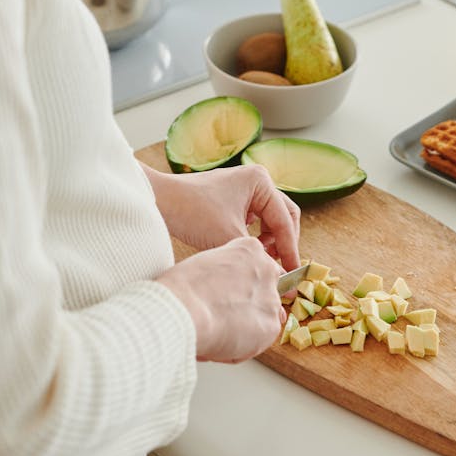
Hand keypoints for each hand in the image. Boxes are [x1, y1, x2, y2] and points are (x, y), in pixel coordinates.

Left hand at [143, 163, 299, 271]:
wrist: (160, 201)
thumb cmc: (193, 212)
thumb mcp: (229, 236)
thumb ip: (257, 255)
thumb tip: (278, 275)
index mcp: (261, 182)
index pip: (284, 221)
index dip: (291, 250)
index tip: (295, 275)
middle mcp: (257, 180)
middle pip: (284, 216)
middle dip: (283, 243)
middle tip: (281, 269)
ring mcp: (245, 188)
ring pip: (270, 219)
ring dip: (270, 241)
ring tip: (261, 260)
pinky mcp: (233, 198)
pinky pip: (256, 219)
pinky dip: (256, 236)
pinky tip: (247, 250)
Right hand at [157, 236, 287, 361]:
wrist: (185, 307)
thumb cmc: (184, 285)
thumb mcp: (208, 263)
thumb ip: (227, 272)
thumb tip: (228, 290)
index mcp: (250, 249)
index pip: (255, 268)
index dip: (240, 286)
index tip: (227, 294)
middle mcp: (267, 270)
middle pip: (263, 292)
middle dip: (247, 305)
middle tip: (223, 314)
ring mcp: (271, 298)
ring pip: (261, 319)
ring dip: (244, 328)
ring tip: (218, 329)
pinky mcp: (271, 326)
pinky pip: (257, 342)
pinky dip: (241, 348)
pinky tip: (221, 341)